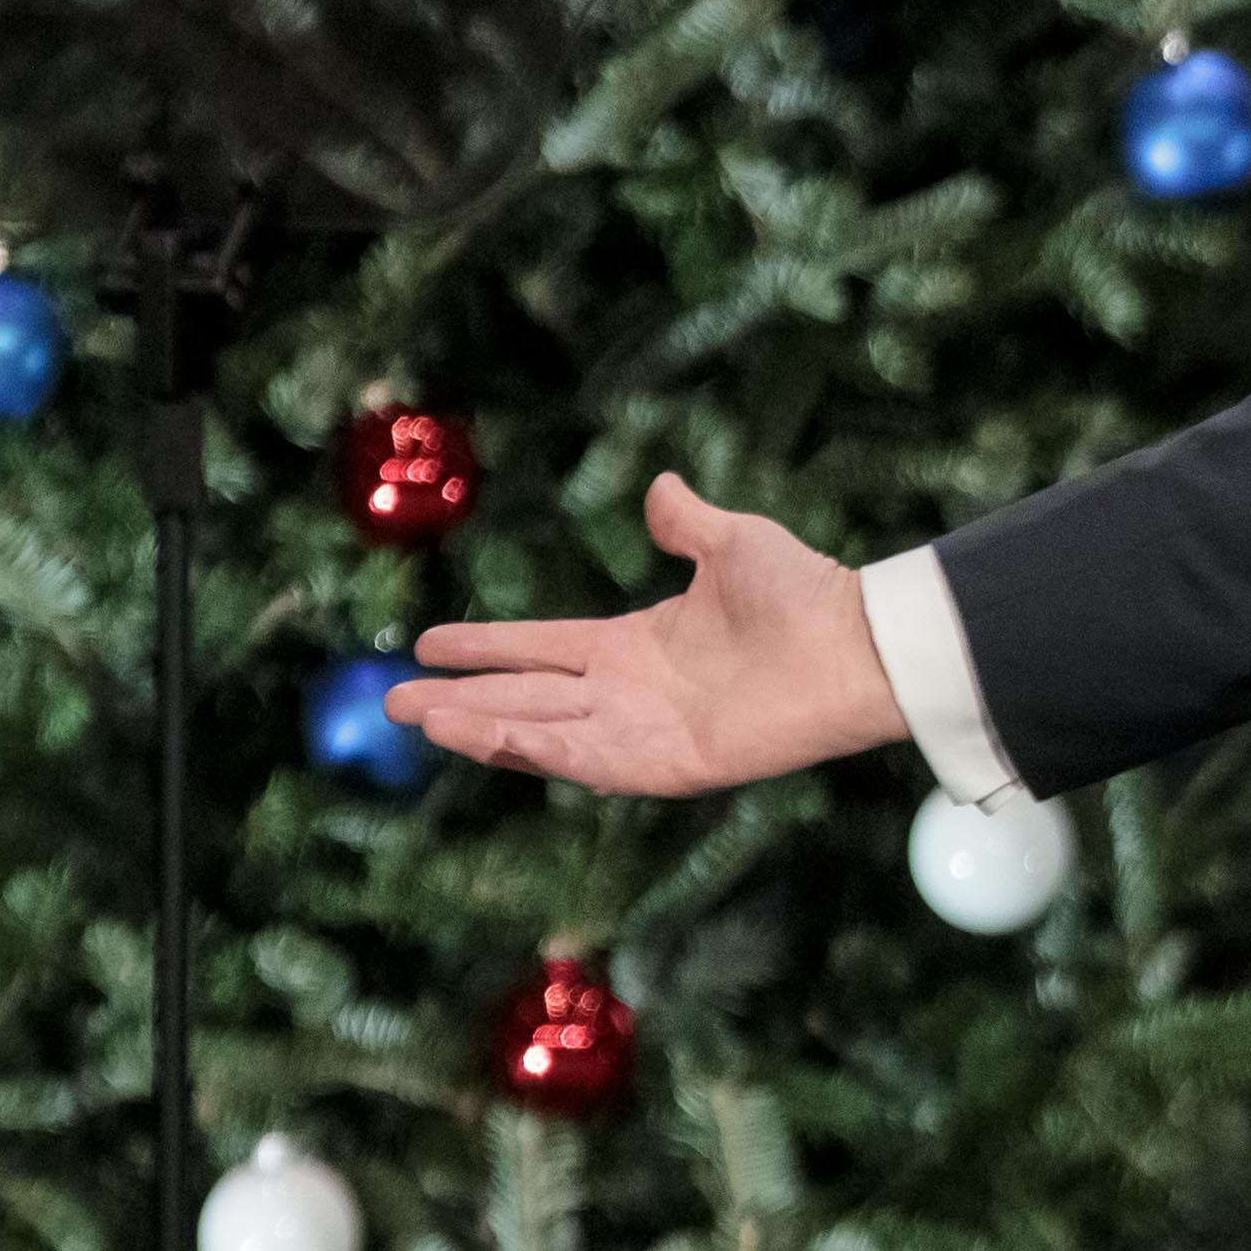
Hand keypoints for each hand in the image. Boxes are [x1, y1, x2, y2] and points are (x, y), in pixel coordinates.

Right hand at [387, 473, 906, 797]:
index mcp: (634, 644)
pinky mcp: (667, 762)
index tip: (427, 644)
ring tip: (423, 719)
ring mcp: (644, 730)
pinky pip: (587, 760)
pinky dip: (538, 750)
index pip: (540, 648)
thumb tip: (660, 488)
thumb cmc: (807, 595)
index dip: (485, 648)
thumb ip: (686, 523)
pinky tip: (490, 739)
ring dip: (482, 727)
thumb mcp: (734, 543)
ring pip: (541, 732)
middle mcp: (628, 692)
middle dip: (459, 700)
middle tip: (392, 701)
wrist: (857, 644)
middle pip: (524, 697)